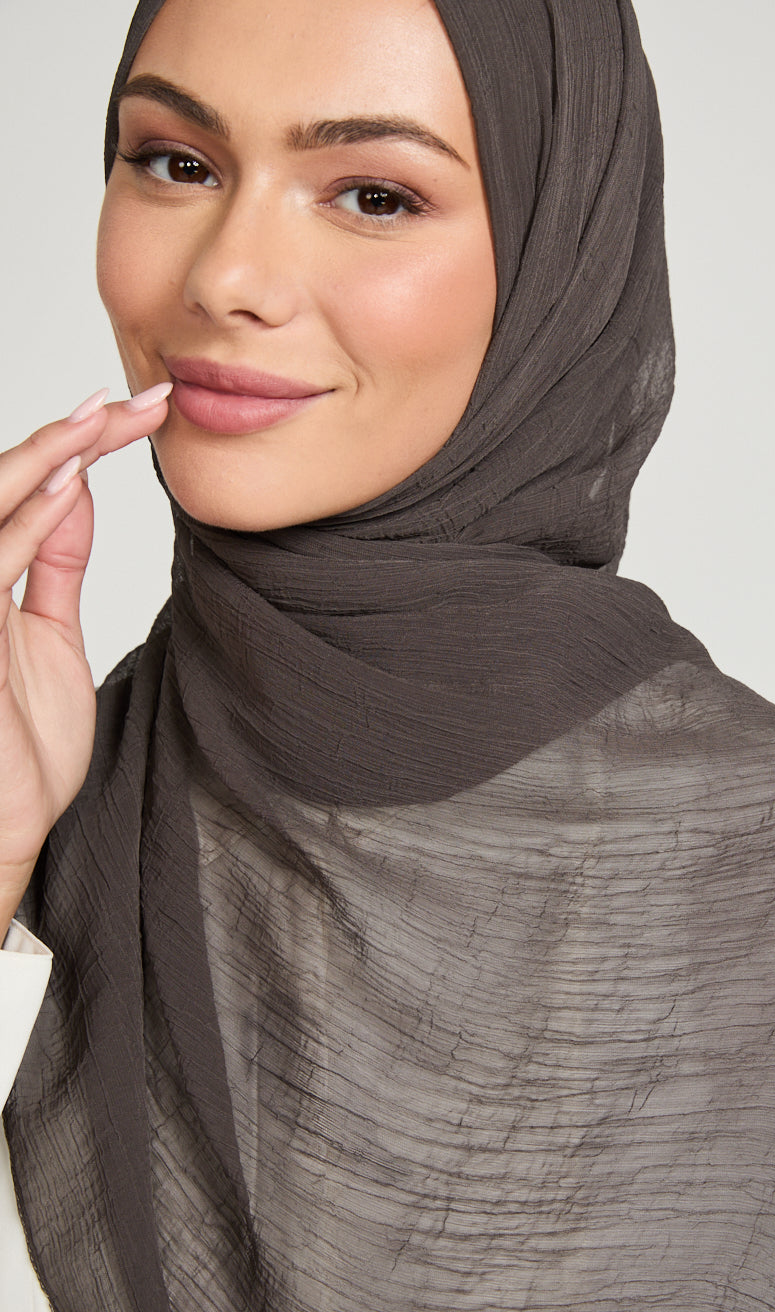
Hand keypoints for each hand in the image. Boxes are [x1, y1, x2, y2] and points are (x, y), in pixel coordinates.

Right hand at [0, 382, 171, 931]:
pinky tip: (69, 478)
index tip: (134, 415)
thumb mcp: (49, 635)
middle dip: (74, 435)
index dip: (77, 446)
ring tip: (105, 417)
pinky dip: (31, 516)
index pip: (29, 492)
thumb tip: (73, 489)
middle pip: (11, 484)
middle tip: (138, 400)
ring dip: (52, 455)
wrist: (6, 826)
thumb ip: (53, 563)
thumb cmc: (20, 743)